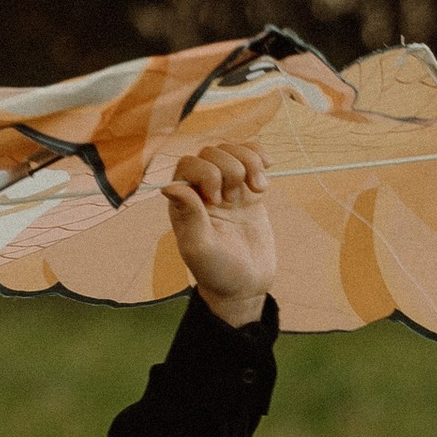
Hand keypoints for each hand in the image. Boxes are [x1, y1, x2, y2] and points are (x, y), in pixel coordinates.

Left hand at [162, 140, 274, 328]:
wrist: (246, 285)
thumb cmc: (217, 271)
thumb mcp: (200, 247)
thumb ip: (189, 215)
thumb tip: (169, 187)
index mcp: (183, 202)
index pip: (189, 163)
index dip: (205, 173)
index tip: (216, 200)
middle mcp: (202, 191)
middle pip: (212, 152)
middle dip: (229, 169)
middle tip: (234, 200)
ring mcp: (226, 188)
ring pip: (233, 151)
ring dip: (249, 162)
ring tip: (259, 189)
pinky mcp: (248, 190)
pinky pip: (251, 157)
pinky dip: (260, 157)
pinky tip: (266, 175)